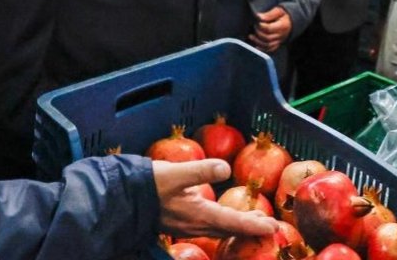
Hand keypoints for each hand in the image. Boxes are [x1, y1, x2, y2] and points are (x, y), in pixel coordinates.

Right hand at [154, 159, 278, 237]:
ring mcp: (187, 225)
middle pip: (230, 229)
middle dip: (250, 227)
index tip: (274, 227)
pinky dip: (224, 223)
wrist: (123, 197)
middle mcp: (196, 224)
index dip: (255, 225)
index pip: (234, 222)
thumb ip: (201, 170)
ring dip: (237, 225)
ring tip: (253, 219)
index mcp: (199, 214)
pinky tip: (222, 215)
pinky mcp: (180, 222)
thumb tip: (225, 168)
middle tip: (269, 224)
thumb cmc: (149, 184)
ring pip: (219, 229)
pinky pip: (209, 225)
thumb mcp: (176, 173)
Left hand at [250, 6, 291, 52]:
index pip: (269, 29)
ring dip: (258, 41)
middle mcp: (282, 35)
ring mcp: (280, 41)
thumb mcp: (279, 10)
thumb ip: (269, 14)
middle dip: (258, 33)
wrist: (292, 21)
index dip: (260, 26)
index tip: (257, 22)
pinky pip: (270, 49)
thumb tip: (258, 17)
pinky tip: (256, 46)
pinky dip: (262, 49)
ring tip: (251, 36)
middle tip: (254, 26)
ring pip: (268, 45)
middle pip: (267, 38)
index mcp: (282, 26)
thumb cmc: (284, 14)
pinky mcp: (278, 44)